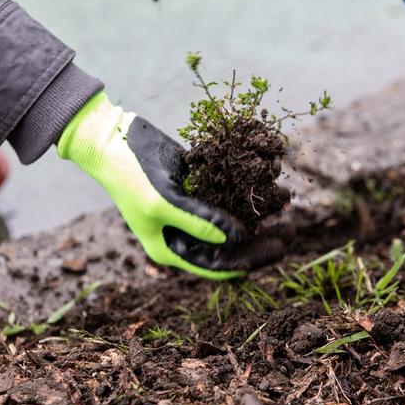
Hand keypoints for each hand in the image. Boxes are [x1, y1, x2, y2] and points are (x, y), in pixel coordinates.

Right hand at [58, 92, 280, 278]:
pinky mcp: (194, 185)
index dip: (251, 260)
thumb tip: (238, 238)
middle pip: (231, 243)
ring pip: (232, 216)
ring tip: (288, 202)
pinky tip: (269, 180)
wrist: (110, 139)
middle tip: (294, 229)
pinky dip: (246, 188)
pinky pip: (226, 192)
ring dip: (259, 211)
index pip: (219, 265)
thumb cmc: (130, 176)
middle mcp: (184, 233)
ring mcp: (190, 209)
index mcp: (172, 249)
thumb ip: (200, 221)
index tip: (280, 249)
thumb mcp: (163, 202)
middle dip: (262, 237)